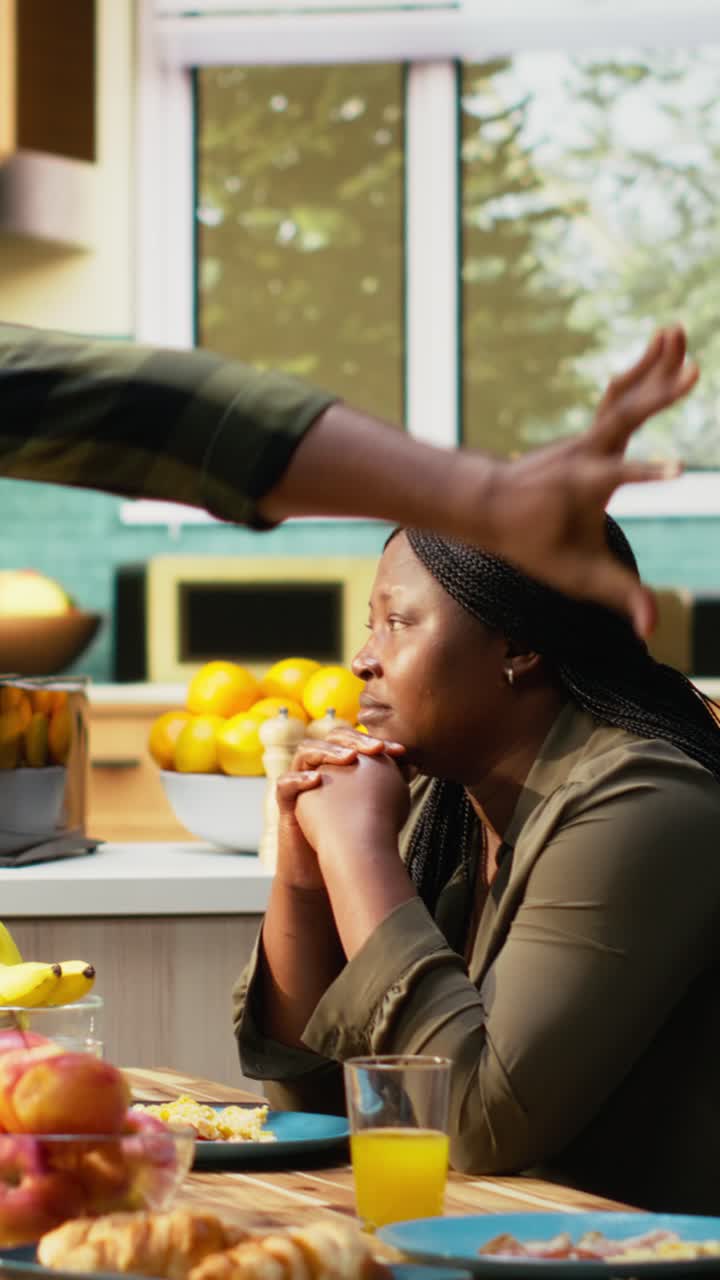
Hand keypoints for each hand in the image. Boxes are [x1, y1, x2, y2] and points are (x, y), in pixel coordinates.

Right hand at [275, 733, 407, 890]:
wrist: (324, 870)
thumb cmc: (351, 837)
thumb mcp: (372, 808)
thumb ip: (388, 786)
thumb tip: (413, 765)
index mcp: (338, 765)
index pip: (353, 741)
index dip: (374, 741)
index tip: (400, 751)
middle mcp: (318, 767)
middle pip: (329, 738)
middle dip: (354, 740)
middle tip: (377, 748)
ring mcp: (299, 783)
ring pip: (305, 752)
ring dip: (327, 752)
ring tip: (349, 758)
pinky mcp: (284, 803)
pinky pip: (284, 783)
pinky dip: (299, 779)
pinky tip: (317, 780)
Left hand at [480, 325, 697, 637]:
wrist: (490, 506)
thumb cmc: (533, 544)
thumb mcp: (575, 576)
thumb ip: (618, 596)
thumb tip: (650, 629)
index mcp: (583, 486)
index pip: (618, 478)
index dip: (645, 475)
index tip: (678, 472)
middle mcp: (586, 453)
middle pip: (624, 416)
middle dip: (658, 393)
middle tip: (694, 366)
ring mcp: (588, 437)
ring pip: (622, 394)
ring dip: (651, 364)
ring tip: (676, 328)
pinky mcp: (591, 432)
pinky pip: (621, 395)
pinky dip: (643, 371)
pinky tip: (665, 346)